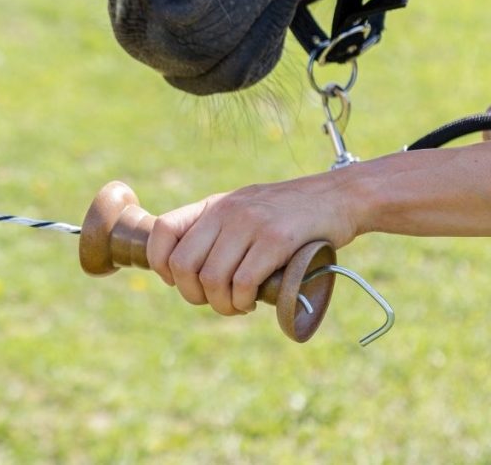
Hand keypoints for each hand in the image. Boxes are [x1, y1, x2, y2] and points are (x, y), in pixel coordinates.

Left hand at [146, 173, 359, 315]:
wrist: (340, 197)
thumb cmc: (289, 213)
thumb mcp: (244, 210)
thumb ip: (216, 231)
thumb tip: (182, 270)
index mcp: (213, 206)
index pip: (162, 230)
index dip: (161, 263)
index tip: (178, 281)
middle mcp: (226, 211)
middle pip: (183, 264)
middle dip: (193, 295)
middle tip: (215, 301)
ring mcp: (251, 223)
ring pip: (211, 278)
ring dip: (221, 304)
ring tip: (238, 305)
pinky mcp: (277, 239)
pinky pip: (243, 282)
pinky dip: (242, 301)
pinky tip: (253, 301)